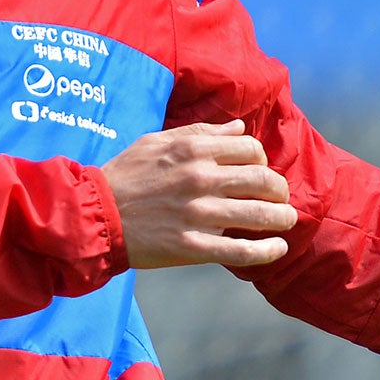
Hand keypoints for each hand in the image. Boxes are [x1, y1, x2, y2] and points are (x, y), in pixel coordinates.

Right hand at [101, 119, 297, 268]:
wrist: (93, 215)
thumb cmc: (124, 175)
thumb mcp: (156, 141)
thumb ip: (200, 132)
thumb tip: (238, 128)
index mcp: (191, 150)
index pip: (250, 149)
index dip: (262, 160)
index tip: (259, 171)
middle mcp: (199, 178)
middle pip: (262, 181)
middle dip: (279, 190)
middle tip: (280, 198)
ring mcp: (196, 214)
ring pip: (258, 215)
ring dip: (281, 218)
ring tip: (286, 220)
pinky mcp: (190, 245)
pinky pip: (239, 251)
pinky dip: (266, 251)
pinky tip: (277, 249)